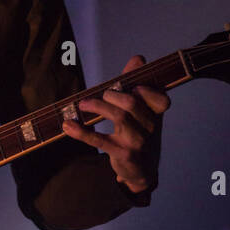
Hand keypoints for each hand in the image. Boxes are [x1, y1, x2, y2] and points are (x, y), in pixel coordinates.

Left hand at [61, 54, 170, 192]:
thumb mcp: (142, 112)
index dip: (148, 91)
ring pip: (119, 118)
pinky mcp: (123, 155)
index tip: (134, 87)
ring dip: (97, 107)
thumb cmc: (139, 133)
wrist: (141, 171)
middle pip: (132, 104)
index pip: (161, 99)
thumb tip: (138, 59)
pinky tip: (68, 126)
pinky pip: (100, 141)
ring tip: (83, 104)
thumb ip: (136, 84)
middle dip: (113, 95)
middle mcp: (151, 128)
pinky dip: (81, 132)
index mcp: (156, 115)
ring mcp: (138, 142)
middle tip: (103, 95)